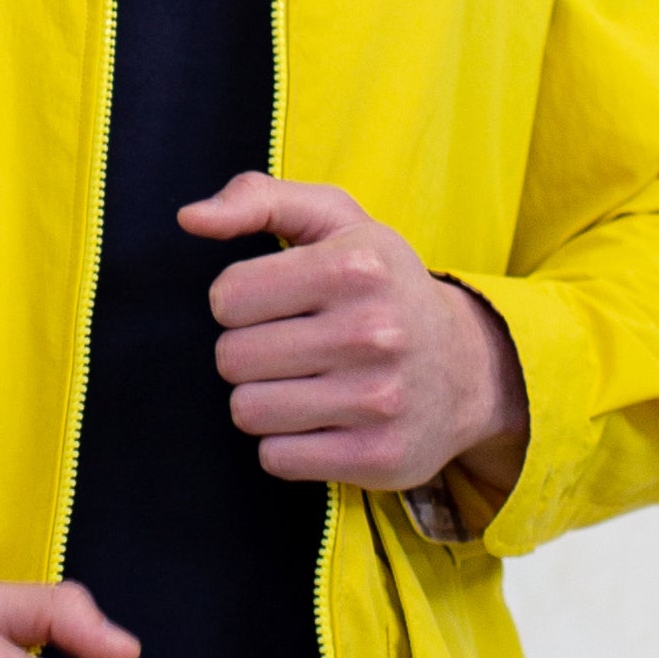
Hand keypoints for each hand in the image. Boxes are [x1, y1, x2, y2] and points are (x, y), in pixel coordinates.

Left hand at [179, 173, 527, 499]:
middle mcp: (373, 331)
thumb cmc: (381, 285)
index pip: (227, 298)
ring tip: (306, 383)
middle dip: (250, 353)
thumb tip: (189, 218)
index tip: (277, 302)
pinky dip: (288, 444)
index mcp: (356, 266)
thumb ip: (257, 200)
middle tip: (294, 346)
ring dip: (264, 400)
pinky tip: (323, 420)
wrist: (469, 367)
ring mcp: (380, 400)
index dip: (240, 301)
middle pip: (232, 358)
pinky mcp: (379, 457)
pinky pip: (276, 458)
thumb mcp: (334, 222)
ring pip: (248, 411)